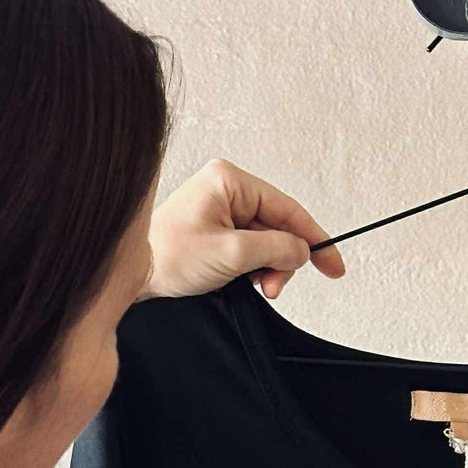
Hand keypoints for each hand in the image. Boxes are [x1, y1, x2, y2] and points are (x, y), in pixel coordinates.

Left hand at [144, 157, 345, 301]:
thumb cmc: (168, 257)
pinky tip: (241, 280)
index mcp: (229, 180)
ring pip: (266, 240)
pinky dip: (253, 268)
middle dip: (283, 260)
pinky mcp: (215, 228)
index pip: (287, 209)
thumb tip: (303, 250)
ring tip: (255, 286)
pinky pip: (250, 247)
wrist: (133, 275)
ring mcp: (221, 208)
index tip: (334, 266)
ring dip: (267, 267)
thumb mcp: (231, 253)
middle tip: (273, 287)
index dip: (315, 239)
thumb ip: (275, 248)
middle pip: (279, 226)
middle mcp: (226, 188)